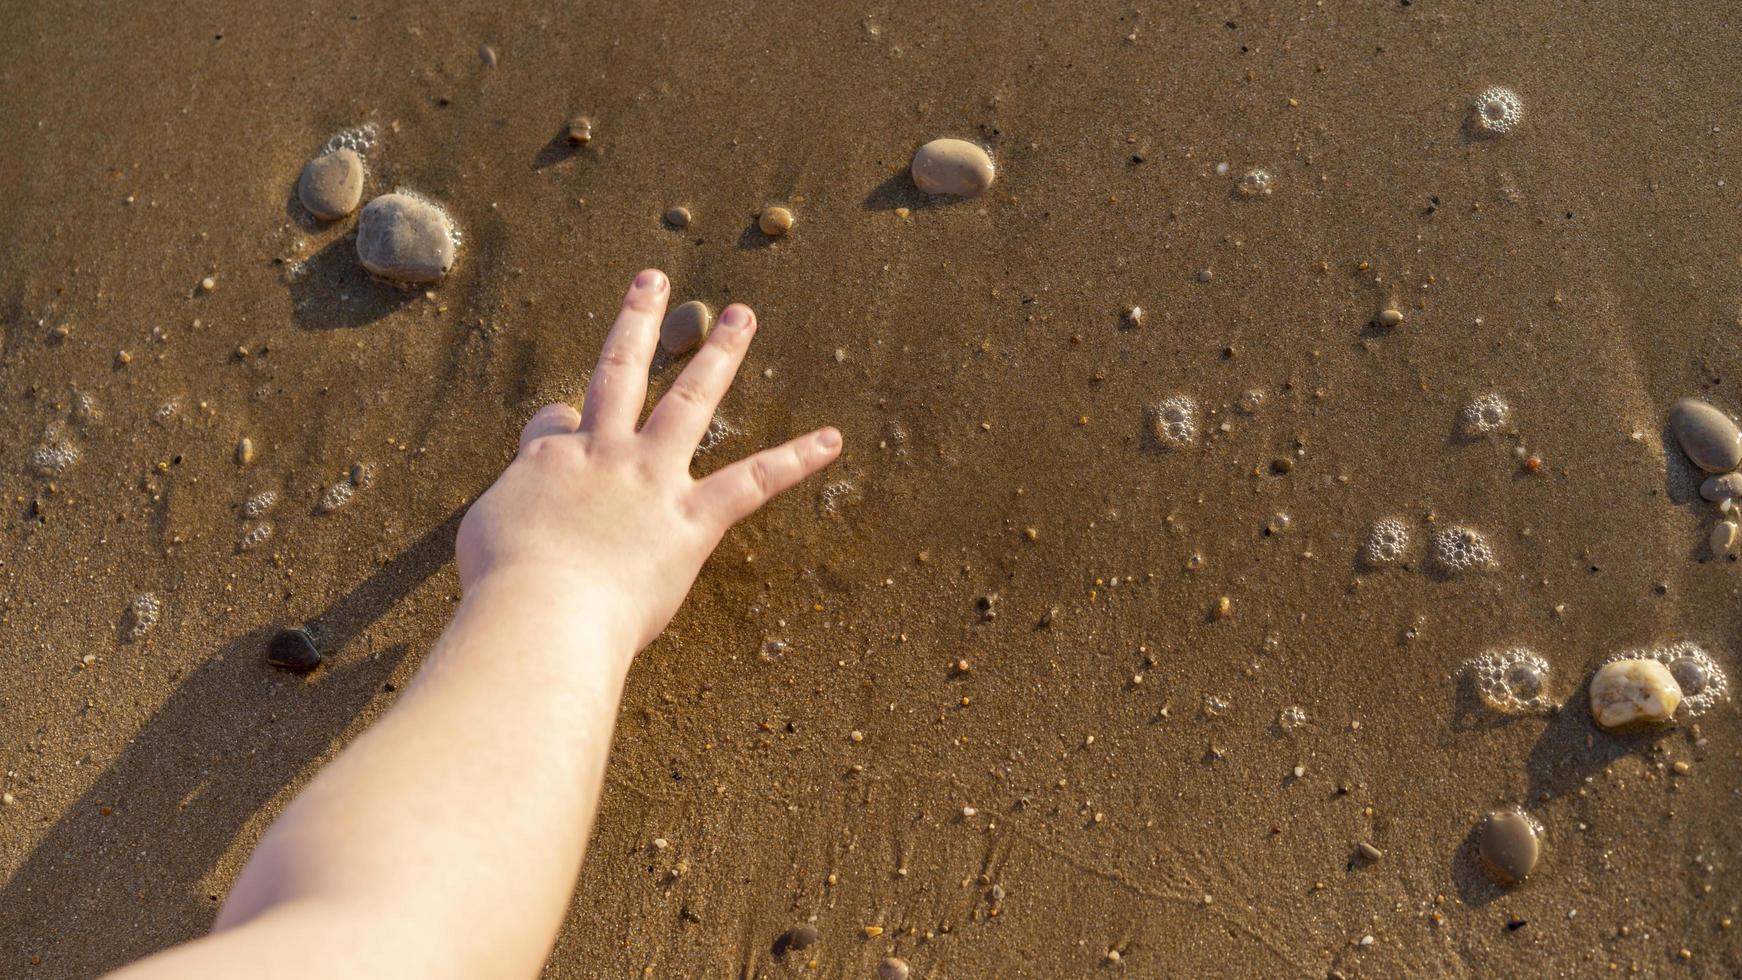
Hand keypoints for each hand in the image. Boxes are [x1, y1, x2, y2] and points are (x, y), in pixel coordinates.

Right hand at [454, 268, 841, 648]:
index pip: (555, 422)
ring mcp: (652, 480)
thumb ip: (513, 512)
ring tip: (743, 315)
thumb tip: (527, 515)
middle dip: (639, 321)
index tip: (562, 439)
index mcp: (549, 459)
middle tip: (655, 280)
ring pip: (689, 401)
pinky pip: (754, 482)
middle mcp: (603, 453)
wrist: (542, 613)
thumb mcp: (485, 538)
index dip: (558, 428)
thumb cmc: (503, 589)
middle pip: (620, 371)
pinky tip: (831, 441)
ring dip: (719, 355)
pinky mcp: (693, 520)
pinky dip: (795, 460)